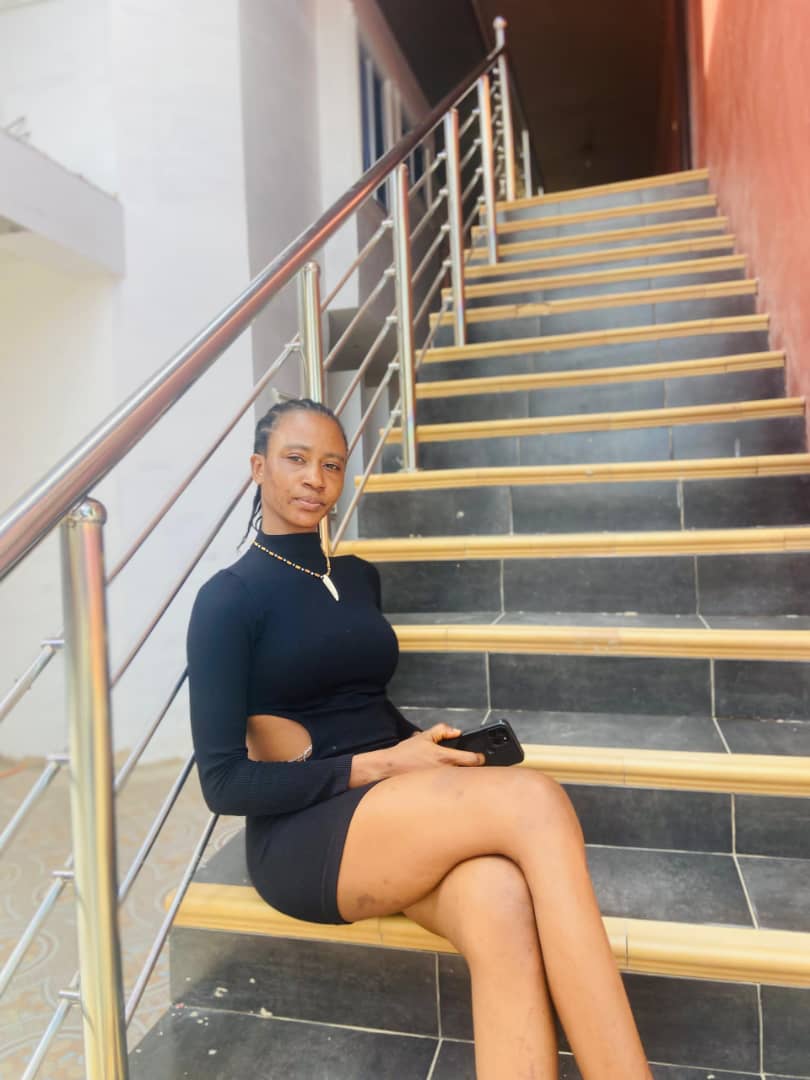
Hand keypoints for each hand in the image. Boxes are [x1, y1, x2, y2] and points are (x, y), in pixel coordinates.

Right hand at [349, 723, 484, 786]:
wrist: (388, 769)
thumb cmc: (405, 754)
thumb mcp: (424, 736)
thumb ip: (442, 730)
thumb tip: (456, 731)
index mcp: (445, 757)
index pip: (473, 760)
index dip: (480, 758)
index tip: (480, 757)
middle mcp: (445, 772)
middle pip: (471, 775)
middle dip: (473, 771)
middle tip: (471, 768)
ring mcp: (441, 785)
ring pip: (460, 784)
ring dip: (462, 781)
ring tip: (458, 778)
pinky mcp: (434, 794)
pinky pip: (449, 792)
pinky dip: (451, 789)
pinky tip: (445, 787)